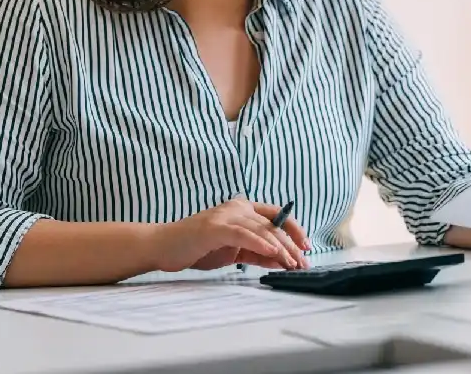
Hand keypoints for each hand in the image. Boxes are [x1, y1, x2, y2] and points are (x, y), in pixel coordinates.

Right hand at [152, 198, 310, 271]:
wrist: (164, 247)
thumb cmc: (197, 249)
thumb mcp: (233, 251)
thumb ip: (256, 252)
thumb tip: (282, 260)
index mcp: (241, 209)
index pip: (276, 215)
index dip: (294, 229)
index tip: (306, 247)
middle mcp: (236, 207)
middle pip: (272, 224)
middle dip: (291, 244)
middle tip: (304, 263)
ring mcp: (226, 215)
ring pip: (262, 229)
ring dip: (280, 247)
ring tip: (293, 262)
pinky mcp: (215, 227)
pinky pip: (244, 234)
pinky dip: (261, 243)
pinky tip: (273, 253)